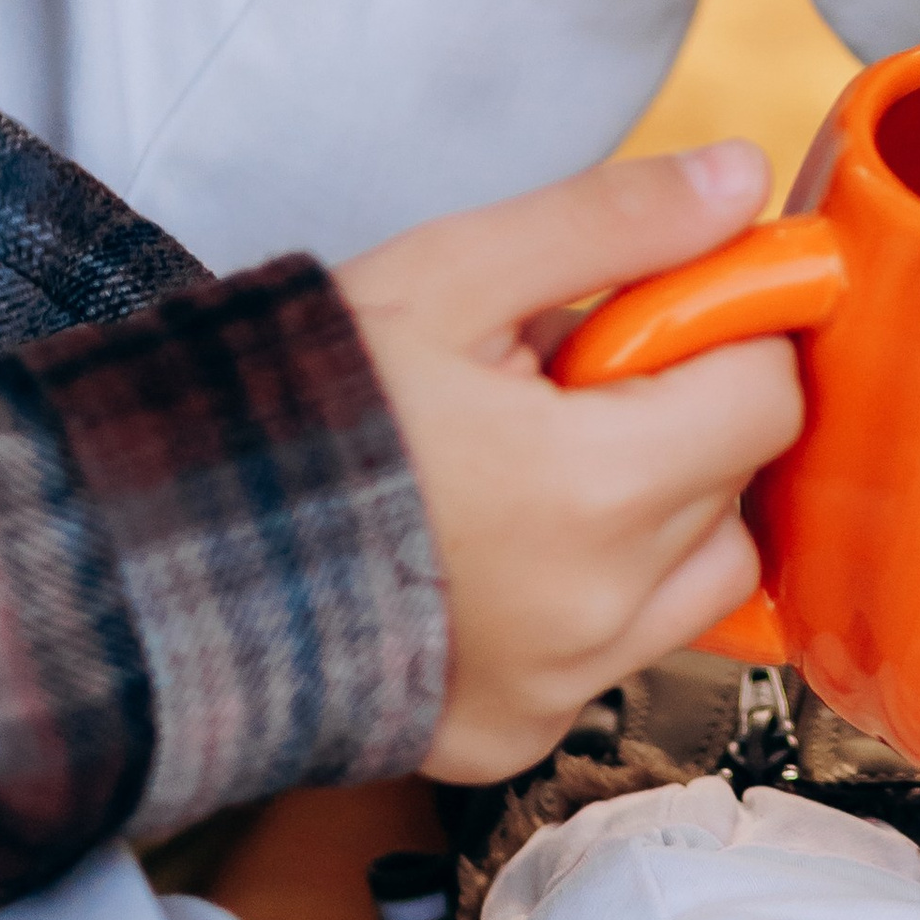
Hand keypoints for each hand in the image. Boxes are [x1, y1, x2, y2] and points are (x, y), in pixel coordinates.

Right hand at [338, 143, 801, 785]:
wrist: (155, 550)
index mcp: (588, 489)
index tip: (662, 309)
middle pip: (738, 487)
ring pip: (697, 581)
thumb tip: (740, 182)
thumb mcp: (447, 275)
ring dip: (658, 513)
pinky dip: (590, 596)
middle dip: (683, 416)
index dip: (728, 333)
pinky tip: (495, 549)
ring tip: (538, 466)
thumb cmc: (294, 401)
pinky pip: (615, 655)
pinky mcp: (516, 738)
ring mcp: (557, 688)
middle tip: (563, 382)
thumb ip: (610, 224)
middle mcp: (592, 611)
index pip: (765, 397)